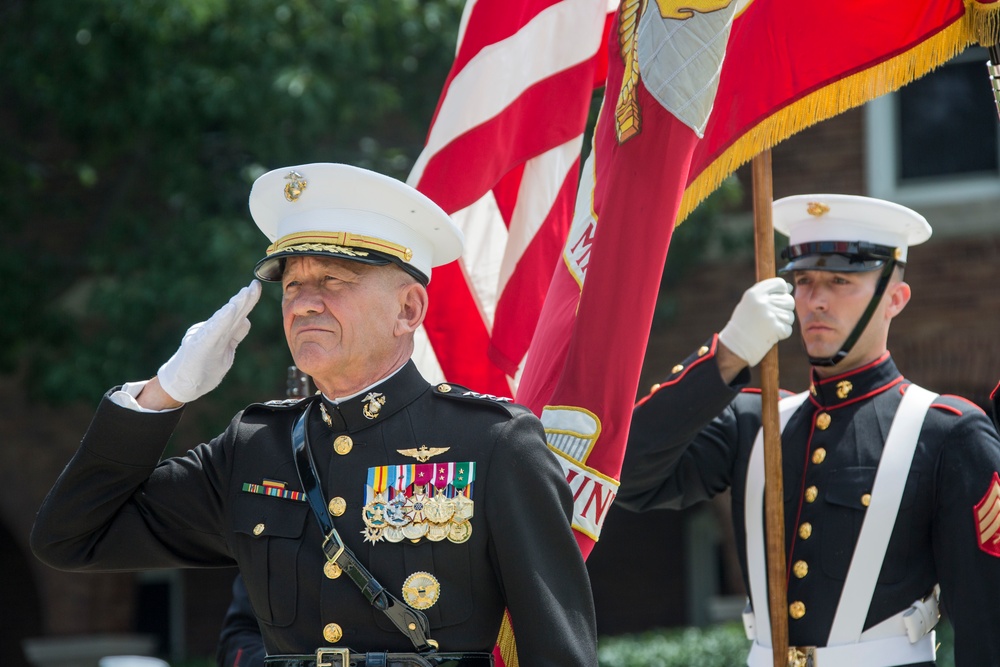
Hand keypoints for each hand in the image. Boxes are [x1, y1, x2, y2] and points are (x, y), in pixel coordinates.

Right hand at [157, 281, 261, 402]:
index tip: (256, 286)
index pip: (239, 315)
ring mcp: (206, 338)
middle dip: (245, 299)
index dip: (248, 301)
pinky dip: (222, 320)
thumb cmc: (203, 365)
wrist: (183, 384)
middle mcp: (215, 333)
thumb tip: (246, 320)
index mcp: (224, 334)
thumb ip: (235, 335)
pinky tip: (229, 311)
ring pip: (224, 320)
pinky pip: (214, 332)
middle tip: (255, 284)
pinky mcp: (200, 346)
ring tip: (244, 294)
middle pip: (234, 314)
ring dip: (235, 306)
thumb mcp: (224, 349)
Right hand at [718, 277, 794, 366]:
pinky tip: (769, 334)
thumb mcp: (749, 303)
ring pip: (790, 315)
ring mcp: (770, 316)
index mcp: (754, 293)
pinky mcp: (776, 329)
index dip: (782, 291)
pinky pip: (788, 328)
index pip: (780, 284)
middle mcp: (762, 302)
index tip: (777, 298)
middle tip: (771, 316)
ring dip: (782, 322)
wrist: (735, 345)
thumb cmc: (743, 323)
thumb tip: (789, 287)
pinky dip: (781, 333)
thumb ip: (767, 293)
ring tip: (768, 326)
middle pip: (788, 300)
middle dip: (784, 308)